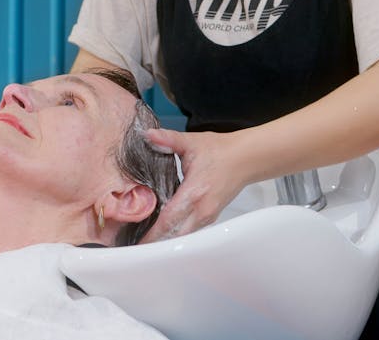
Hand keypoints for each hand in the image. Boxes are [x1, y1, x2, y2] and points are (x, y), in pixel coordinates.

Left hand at [140, 128, 249, 242]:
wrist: (245, 158)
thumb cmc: (220, 151)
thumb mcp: (191, 142)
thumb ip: (168, 139)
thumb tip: (148, 135)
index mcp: (195, 192)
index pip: (169, 219)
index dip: (152, 232)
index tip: (136, 240)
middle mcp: (202, 209)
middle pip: (174, 235)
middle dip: (154, 241)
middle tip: (133, 244)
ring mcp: (207, 216)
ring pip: (182, 237)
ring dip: (164, 239)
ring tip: (143, 241)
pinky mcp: (210, 217)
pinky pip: (189, 232)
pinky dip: (174, 234)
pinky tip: (160, 232)